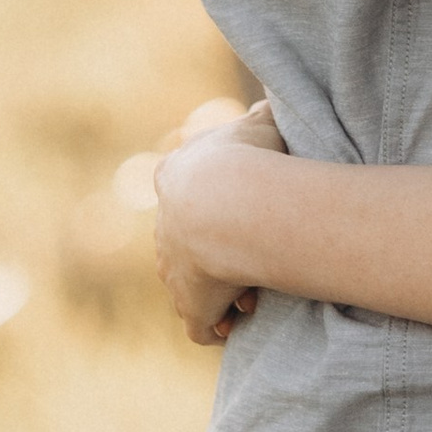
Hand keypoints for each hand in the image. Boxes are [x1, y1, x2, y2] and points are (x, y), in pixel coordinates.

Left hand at [154, 102, 285, 345]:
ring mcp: (173, 269)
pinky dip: (217, 325)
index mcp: (175, 177)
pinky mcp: (189, 303)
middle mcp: (166, 225)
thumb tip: (265, 106)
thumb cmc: (250, 158)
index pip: (189, 193)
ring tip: (255, 290)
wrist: (228, 203)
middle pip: (189, 243)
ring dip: (223, 290)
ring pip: (192, 284)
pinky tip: (237, 322)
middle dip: (222, 253)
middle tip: (258, 254)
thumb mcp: (260, 123)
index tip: (253, 213)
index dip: (221, 207)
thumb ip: (263, 115)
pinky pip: (200, 323)